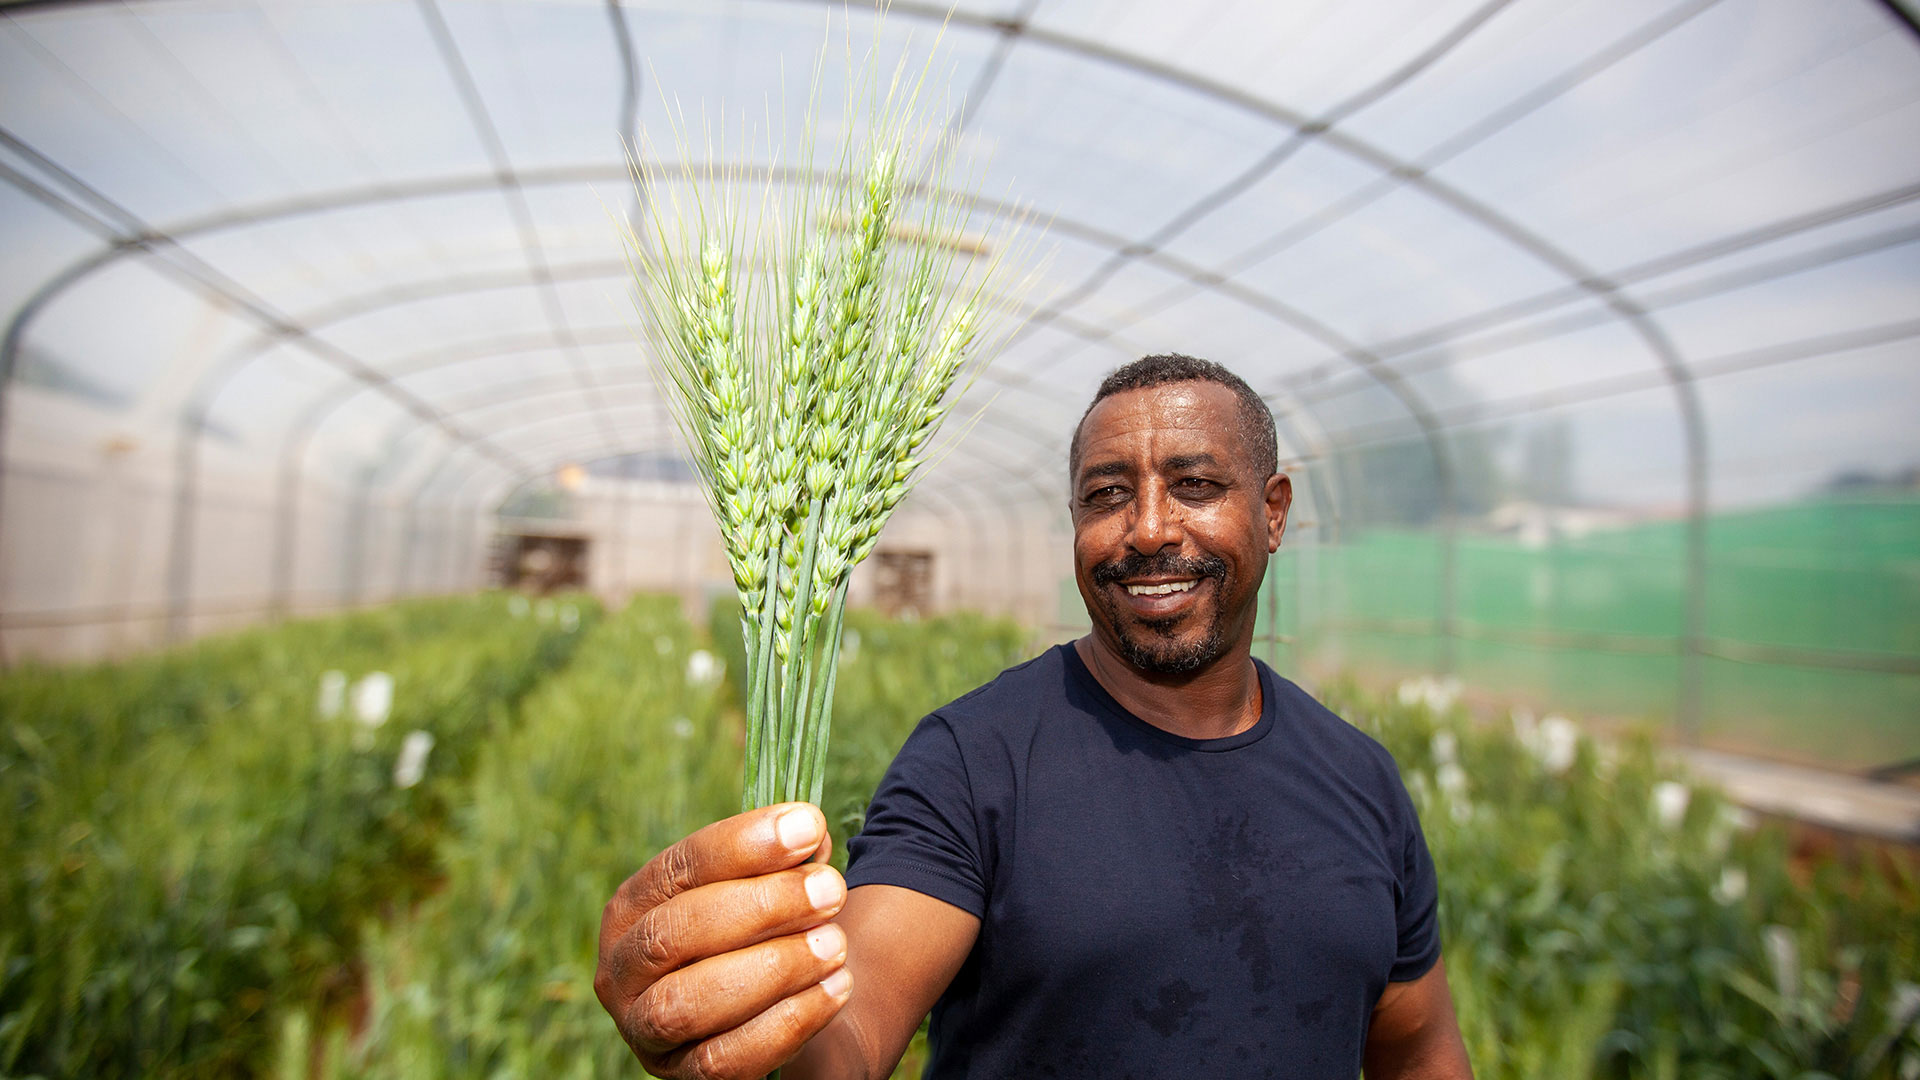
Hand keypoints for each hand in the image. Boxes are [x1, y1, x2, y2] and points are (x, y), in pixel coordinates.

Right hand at [596, 803, 853, 1078]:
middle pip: (675, 934)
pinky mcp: (680, 1078)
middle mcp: (622, 970)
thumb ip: (784, 862)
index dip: (743, 846)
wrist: (772, 1016)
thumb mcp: (765, 891)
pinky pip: (724, 1060)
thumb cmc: (761, 936)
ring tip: (835, 945)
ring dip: (772, 969)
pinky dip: (787, 1022)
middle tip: (831, 891)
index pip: (678, 869)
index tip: (808, 828)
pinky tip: (836, 989)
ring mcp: (644, 1031)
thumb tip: (809, 836)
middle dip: (762, 907)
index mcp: (632, 908)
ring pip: (688, 1003)